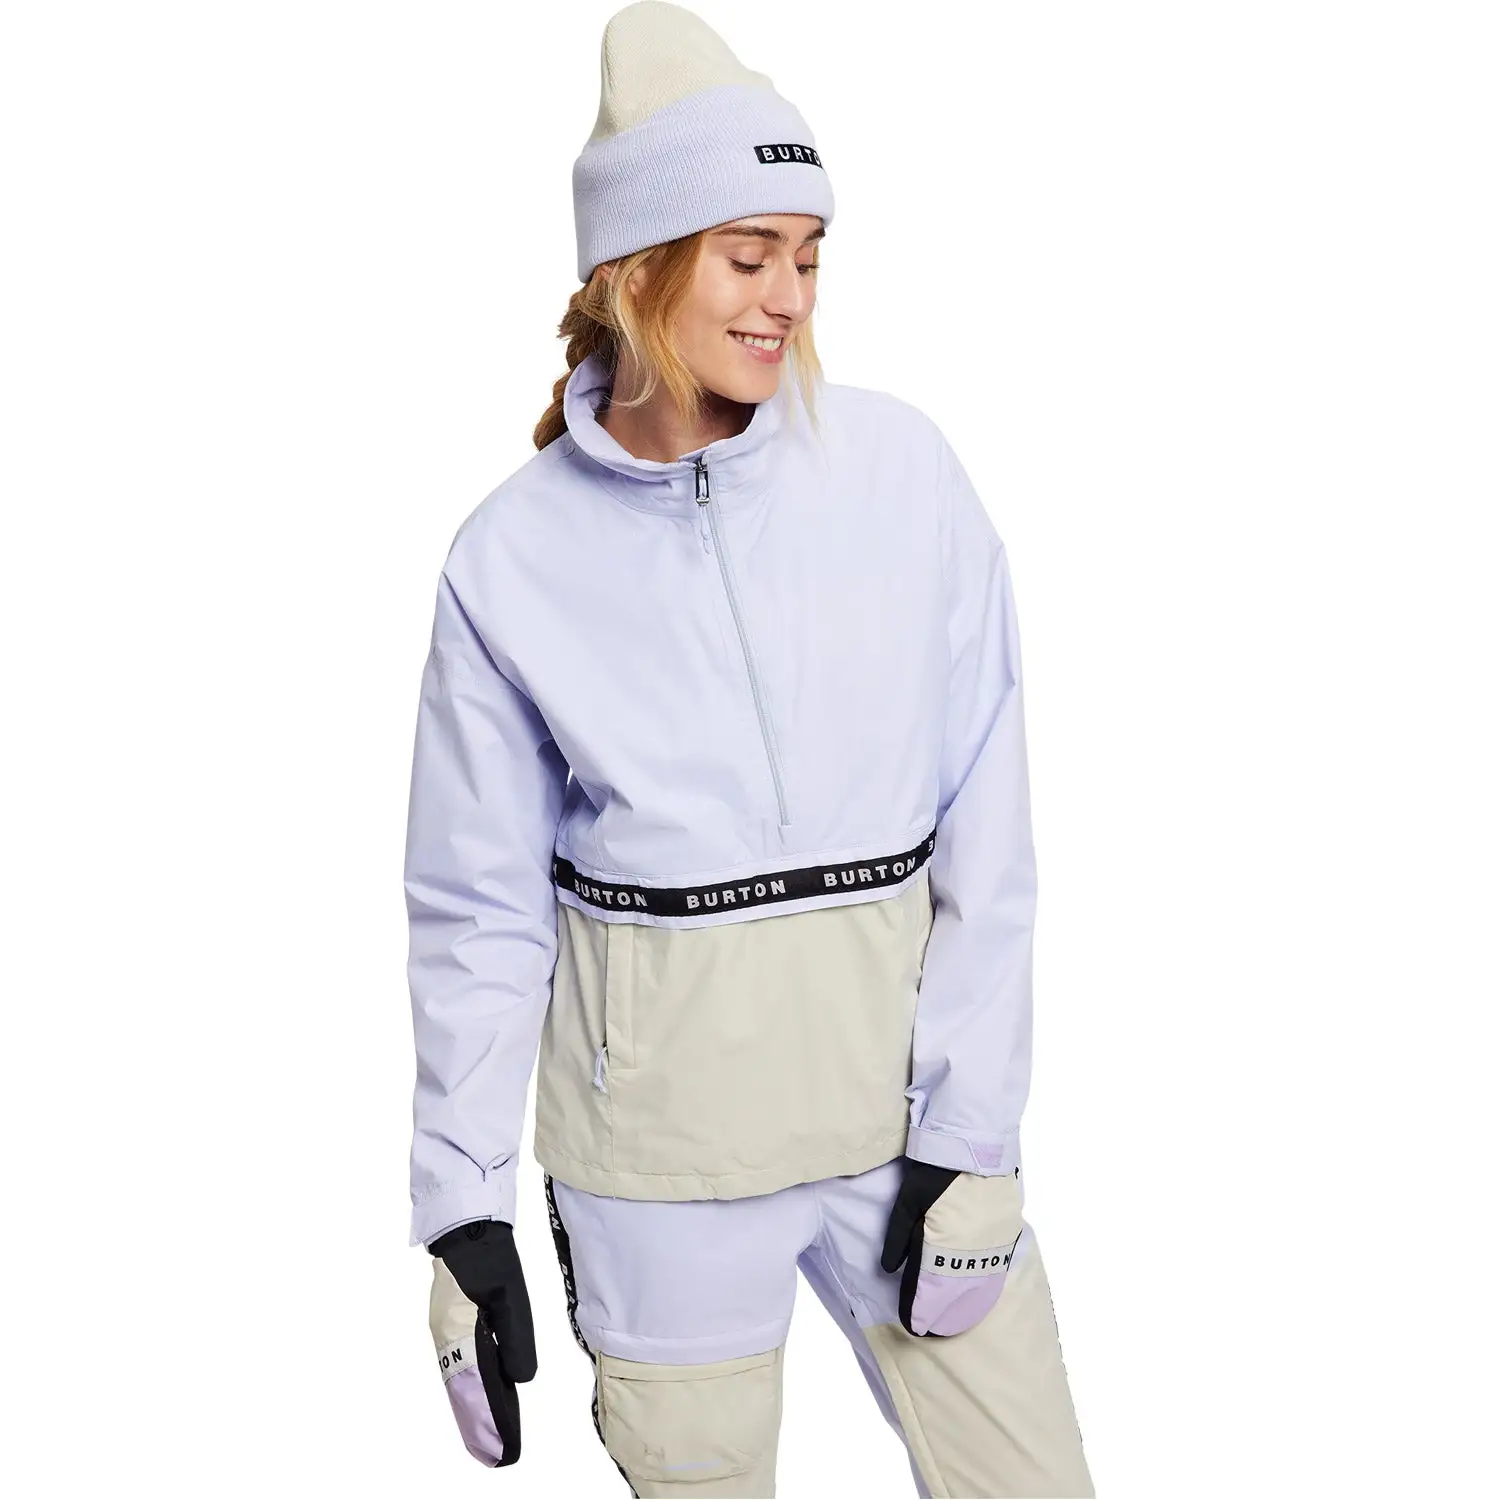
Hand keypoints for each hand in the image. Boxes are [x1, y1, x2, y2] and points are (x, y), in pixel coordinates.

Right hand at [427, 1219, 536, 1466]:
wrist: (467, 1224)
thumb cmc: (489, 1257)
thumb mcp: (509, 1295)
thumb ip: (515, 1338)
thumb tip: (521, 1380)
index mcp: (457, 1333)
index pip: (474, 1389)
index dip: (489, 1419)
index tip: (501, 1449)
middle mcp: (447, 1337)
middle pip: (464, 1390)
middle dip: (480, 1423)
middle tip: (497, 1456)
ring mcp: (448, 1329)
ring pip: (462, 1379)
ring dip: (476, 1407)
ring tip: (492, 1437)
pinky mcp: (455, 1321)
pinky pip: (462, 1363)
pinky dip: (473, 1385)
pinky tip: (488, 1395)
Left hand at [879, 1158, 1024, 1336]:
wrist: (973, 1144)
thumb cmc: (935, 1171)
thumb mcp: (907, 1201)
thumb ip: (898, 1237)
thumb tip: (890, 1270)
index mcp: (944, 1243)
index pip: (931, 1289)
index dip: (920, 1309)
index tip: (913, 1325)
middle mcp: (971, 1250)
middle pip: (956, 1294)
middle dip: (943, 1316)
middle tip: (932, 1333)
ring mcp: (992, 1243)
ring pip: (980, 1286)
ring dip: (967, 1307)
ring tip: (955, 1324)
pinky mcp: (1006, 1233)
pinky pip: (997, 1269)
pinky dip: (986, 1288)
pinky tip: (980, 1298)